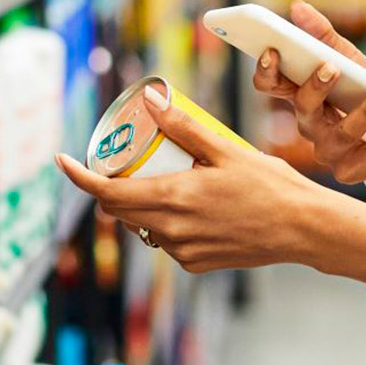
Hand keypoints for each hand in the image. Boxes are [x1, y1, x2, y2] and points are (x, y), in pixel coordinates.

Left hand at [56, 85, 330, 272]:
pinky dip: (167, 222)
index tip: (63, 160)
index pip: (106, 193)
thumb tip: (151, 100)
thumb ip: (184, 127)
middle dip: (112, 186)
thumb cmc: (269, 185)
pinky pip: (166, 241)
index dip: (78, 177)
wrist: (302, 228)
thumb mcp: (225, 149)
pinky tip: (193, 206)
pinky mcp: (196, 263)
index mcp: (173, 198)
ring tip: (168, 178)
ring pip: (143, 226)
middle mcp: (171, 230)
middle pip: (119, 210)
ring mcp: (182, 251)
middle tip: (126, 160)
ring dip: (142, 203)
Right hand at [250, 0, 365, 187]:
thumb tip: (298, 6)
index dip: (266, 71)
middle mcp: (309, 127)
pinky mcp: (356, 170)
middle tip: (331, 66)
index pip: (270, 86)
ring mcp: (331, 153)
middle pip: (304, 109)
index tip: (272, 50)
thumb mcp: (348, 60)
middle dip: (315, 89)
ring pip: (344, 133)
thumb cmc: (362, 93)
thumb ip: (324, 36)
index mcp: (300, 97)